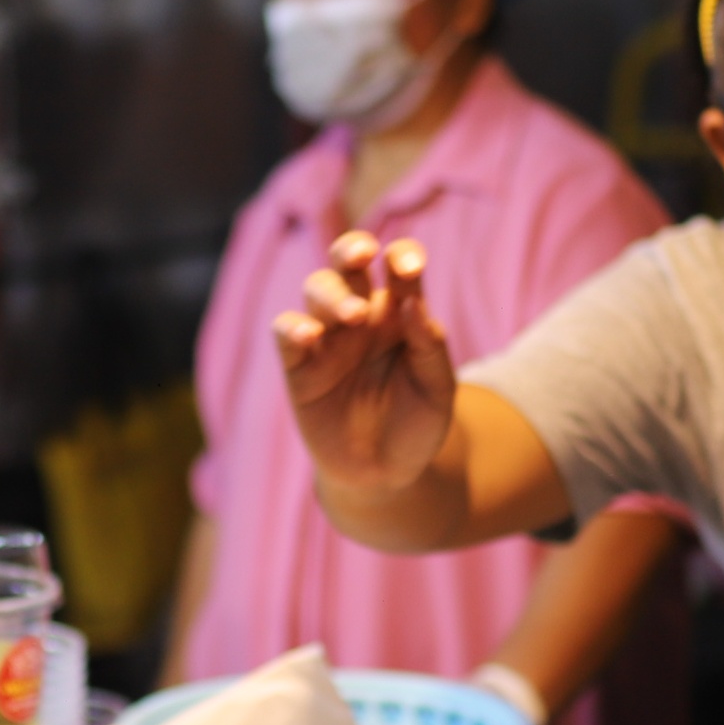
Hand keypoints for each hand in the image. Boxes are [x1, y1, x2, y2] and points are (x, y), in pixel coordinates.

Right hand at [276, 231, 457, 496]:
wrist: (385, 475)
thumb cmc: (417, 425)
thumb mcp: (437, 389)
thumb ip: (429, 345)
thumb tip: (412, 302)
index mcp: (398, 313)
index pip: (397, 269)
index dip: (402, 256)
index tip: (409, 266)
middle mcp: (361, 317)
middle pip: (346, 265)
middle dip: (351, 249)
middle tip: (363, 254)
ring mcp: (327, 340)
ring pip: (316, 291)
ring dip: (330, 294)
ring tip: (351, 316)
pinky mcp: (299, 368)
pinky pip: (286, 333)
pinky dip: (292, 327)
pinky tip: (309, 335)